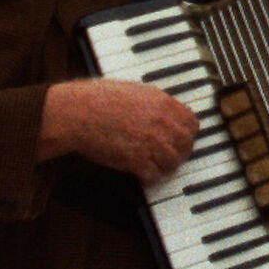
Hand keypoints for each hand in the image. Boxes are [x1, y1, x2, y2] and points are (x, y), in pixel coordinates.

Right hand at [40, 78, 197, 184]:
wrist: (77, 113)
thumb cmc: (98, 98)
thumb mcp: (134, 91)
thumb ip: (155, 101)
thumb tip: (168, 110)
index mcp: (163, 103)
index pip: (191, 122)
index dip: (187, 133)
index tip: (181, 138)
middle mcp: (161, 122)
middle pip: (186, 143)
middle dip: (180, 151)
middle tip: (171, 156)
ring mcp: (150, 142)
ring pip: (173, 162)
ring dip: (166, 166)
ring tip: (157, 167)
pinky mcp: (136, 160)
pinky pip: (154, 175)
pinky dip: (150, 178)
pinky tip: (143, 175)